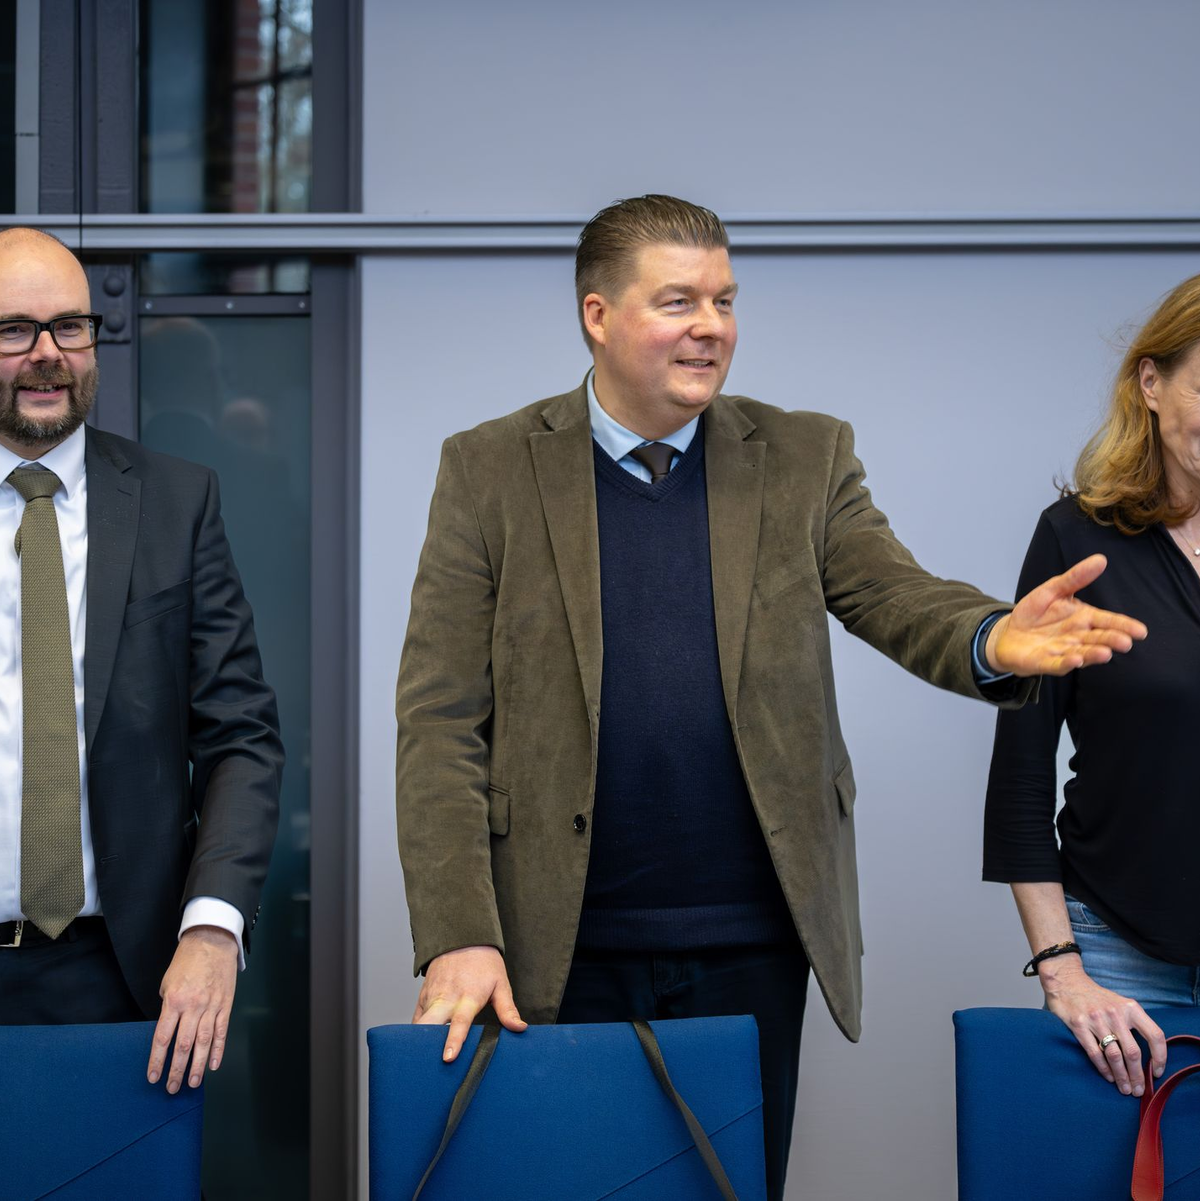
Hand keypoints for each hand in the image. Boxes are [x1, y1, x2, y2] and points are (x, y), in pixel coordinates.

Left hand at [147, 925, 238, 1092]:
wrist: (213, 940)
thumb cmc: (187, 960)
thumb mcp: (168, 982)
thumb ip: (168, 1007)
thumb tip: (169, 1029)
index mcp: (174, 1001)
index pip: (162, 1037)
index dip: (157, 1060)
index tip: (153, 1077)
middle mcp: (193, 1006)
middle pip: (183, 1045)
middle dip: (176, 1070)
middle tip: (172, 1088)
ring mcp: (211, 1006)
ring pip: (203, 1042)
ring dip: (197, 1065)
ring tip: (192, 1083)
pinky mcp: (225, 1005)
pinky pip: (221, 1031)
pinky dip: (217, 1050)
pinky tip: (212, 1065)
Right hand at [414, 945, 526, 1062]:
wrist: (462, 939)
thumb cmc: (483, 963)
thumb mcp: (501, 984)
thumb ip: (508, 1009)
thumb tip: (519, 1028)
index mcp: (468, 997)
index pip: (460, 1022)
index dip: (454, 1040)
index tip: (448, 1057)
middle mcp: (447, 998)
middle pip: (430, 1023)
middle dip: (425, 1044)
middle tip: (428, 1066)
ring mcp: (432, 997)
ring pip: (420, 1023)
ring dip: (420, 1042)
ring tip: (422, 1064)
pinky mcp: (423, 997)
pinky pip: (416, 1019)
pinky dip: (416, 1033)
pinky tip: (420, 1049)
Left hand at [986, 554, 1146, 675]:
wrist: (1009, 632)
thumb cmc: (1036, 612)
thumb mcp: (1053, 590)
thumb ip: (1075, 578)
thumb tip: (1101, 559)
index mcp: (1083, 618)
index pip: (1107, 621)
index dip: (1124, 625)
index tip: (1141, 631)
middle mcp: (1078, 636)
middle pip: (1098, 638)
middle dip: (1112, 640)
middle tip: (1125, 642)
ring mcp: (1063, 651)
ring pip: (1082, 654)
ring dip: (1093, 655)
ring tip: (1106, 653)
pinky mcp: (1045, 662)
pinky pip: (1058, 664)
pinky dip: (1067, 663)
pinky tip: (1075, 660)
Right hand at [1040, 957, 1165, 1095]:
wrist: (1067, 981)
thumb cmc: (1097, 998)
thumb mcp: (1121, 1004)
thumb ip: (1135, 1024)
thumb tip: (1149, 1056)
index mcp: (1130, 1008)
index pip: (1154, 1035)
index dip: (1160, 1058)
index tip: (1156, 1072)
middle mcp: (1115, 1013)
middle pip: (1133, 1052)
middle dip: (1137, 1076)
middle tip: (1138, 1090)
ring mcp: (1096, 1019)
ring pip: (1114, 1056)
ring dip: (1121, 1077)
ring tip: (1124, 1088)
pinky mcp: (1079, 1025)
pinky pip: (1094, 1053)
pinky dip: (1103, 1069)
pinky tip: (1108, 1077)